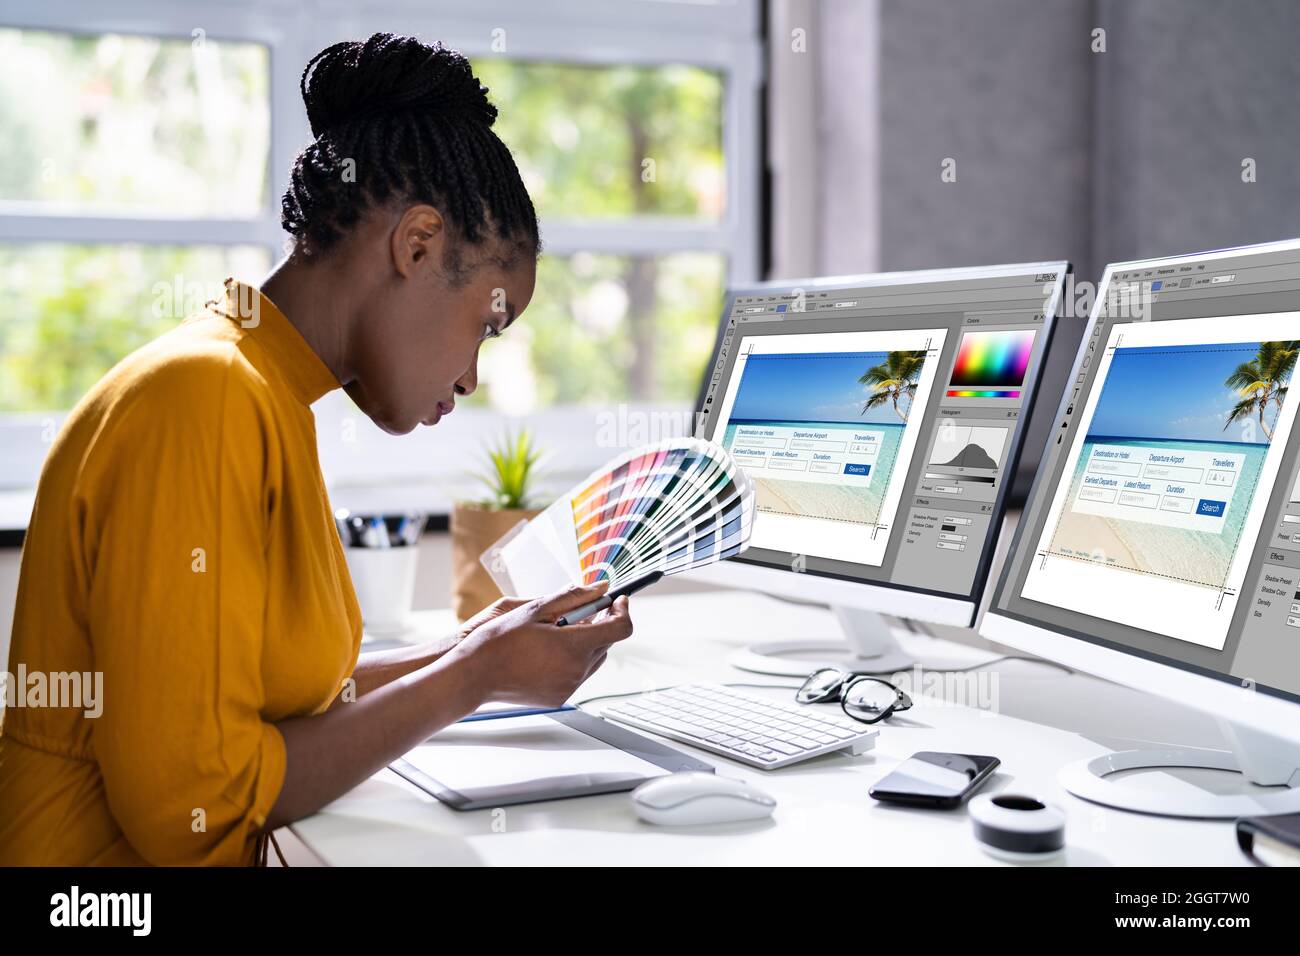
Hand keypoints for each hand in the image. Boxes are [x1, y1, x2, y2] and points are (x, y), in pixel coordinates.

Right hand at [450, 581, 633, 707]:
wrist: (474, 674)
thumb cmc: (499, 639)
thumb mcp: (535, 609)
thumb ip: (573, 597)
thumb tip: (600, 588)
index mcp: (573, 646)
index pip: (619, 628)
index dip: (622, 610)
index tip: (617, 599)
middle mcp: (576, 670)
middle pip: (607, 643)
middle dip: (600, 623)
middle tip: (581, 610)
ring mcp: (568, 687)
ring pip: (593, 659)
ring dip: (586, 642)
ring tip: (559, 630)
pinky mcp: (559, 697)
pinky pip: (577, 674)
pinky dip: (573, 659)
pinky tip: (549, 649)